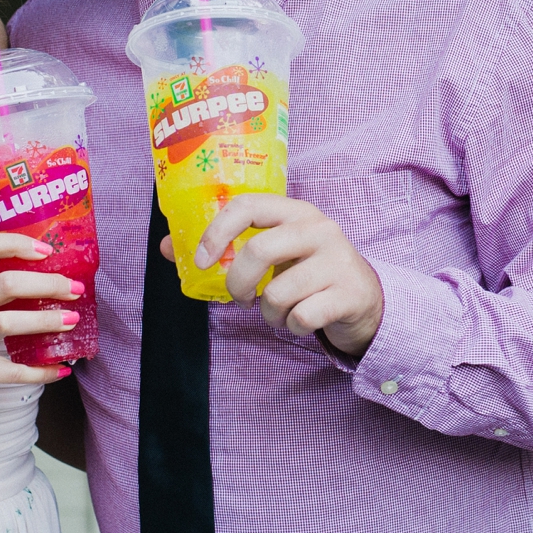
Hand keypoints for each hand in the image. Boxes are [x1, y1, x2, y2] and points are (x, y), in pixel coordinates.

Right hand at [0, 232, 80, 400]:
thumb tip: (49, 270)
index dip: (16, 243)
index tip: (46, 251)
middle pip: (7, 284)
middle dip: (49, 284)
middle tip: (75, 289)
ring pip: (9, 323)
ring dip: (47, 321)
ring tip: (72, 320)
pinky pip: (12, 370)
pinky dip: (42, 371)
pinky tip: (61, 368)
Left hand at [161, 194, 384, 358]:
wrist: (366, 299)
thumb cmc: (308, 272)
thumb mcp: (273, 253)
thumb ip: (226, 248)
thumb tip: (166, 248)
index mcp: (294, 211)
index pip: (247, 205)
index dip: (217, 232)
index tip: (202, 261)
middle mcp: (318, 228)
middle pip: (259, 250)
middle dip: (238, 283)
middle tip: (240, 299)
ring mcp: (337, 259)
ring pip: (279, 292)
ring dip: (269, 314)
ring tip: (279, 312)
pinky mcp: (349, 292)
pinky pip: (302, 316)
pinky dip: (293, 327)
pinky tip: (301, 321)